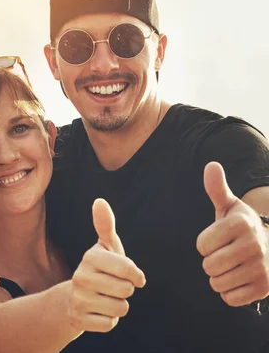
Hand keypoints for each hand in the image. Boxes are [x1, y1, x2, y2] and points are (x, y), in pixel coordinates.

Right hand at [68, 198, 145, 332]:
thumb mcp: (106, 247)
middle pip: (126, 290)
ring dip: (119, 306)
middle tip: (113, 286)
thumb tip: (100, 201)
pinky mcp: (78, 319)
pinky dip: (109, 320)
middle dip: (126, 290)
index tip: (133, 276)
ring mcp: (78, 299)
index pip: (128, 269)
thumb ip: (105, 225)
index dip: (136, 275)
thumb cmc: (100, 269)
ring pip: (120, 308)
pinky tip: (99, 311)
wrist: (74, 297)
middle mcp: (81, 277)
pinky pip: (109, 324)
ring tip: (106, 298)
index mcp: (90, 257)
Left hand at [197, 161, 268, 305]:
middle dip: (210, 262)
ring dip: (219, 278)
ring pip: (217, 283)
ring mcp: (262, 267)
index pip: (202, 245)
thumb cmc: (240, 227)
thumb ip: (216, 188)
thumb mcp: (229, 206)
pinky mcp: (265, 288)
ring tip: (231, 266)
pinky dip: (229, 292)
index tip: (217, 239)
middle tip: (224, 255)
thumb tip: (211, 165)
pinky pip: (230, 298)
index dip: (204, 244)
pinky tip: (238, 280)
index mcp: (241, 224)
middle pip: (209, 266)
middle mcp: (254, 245)